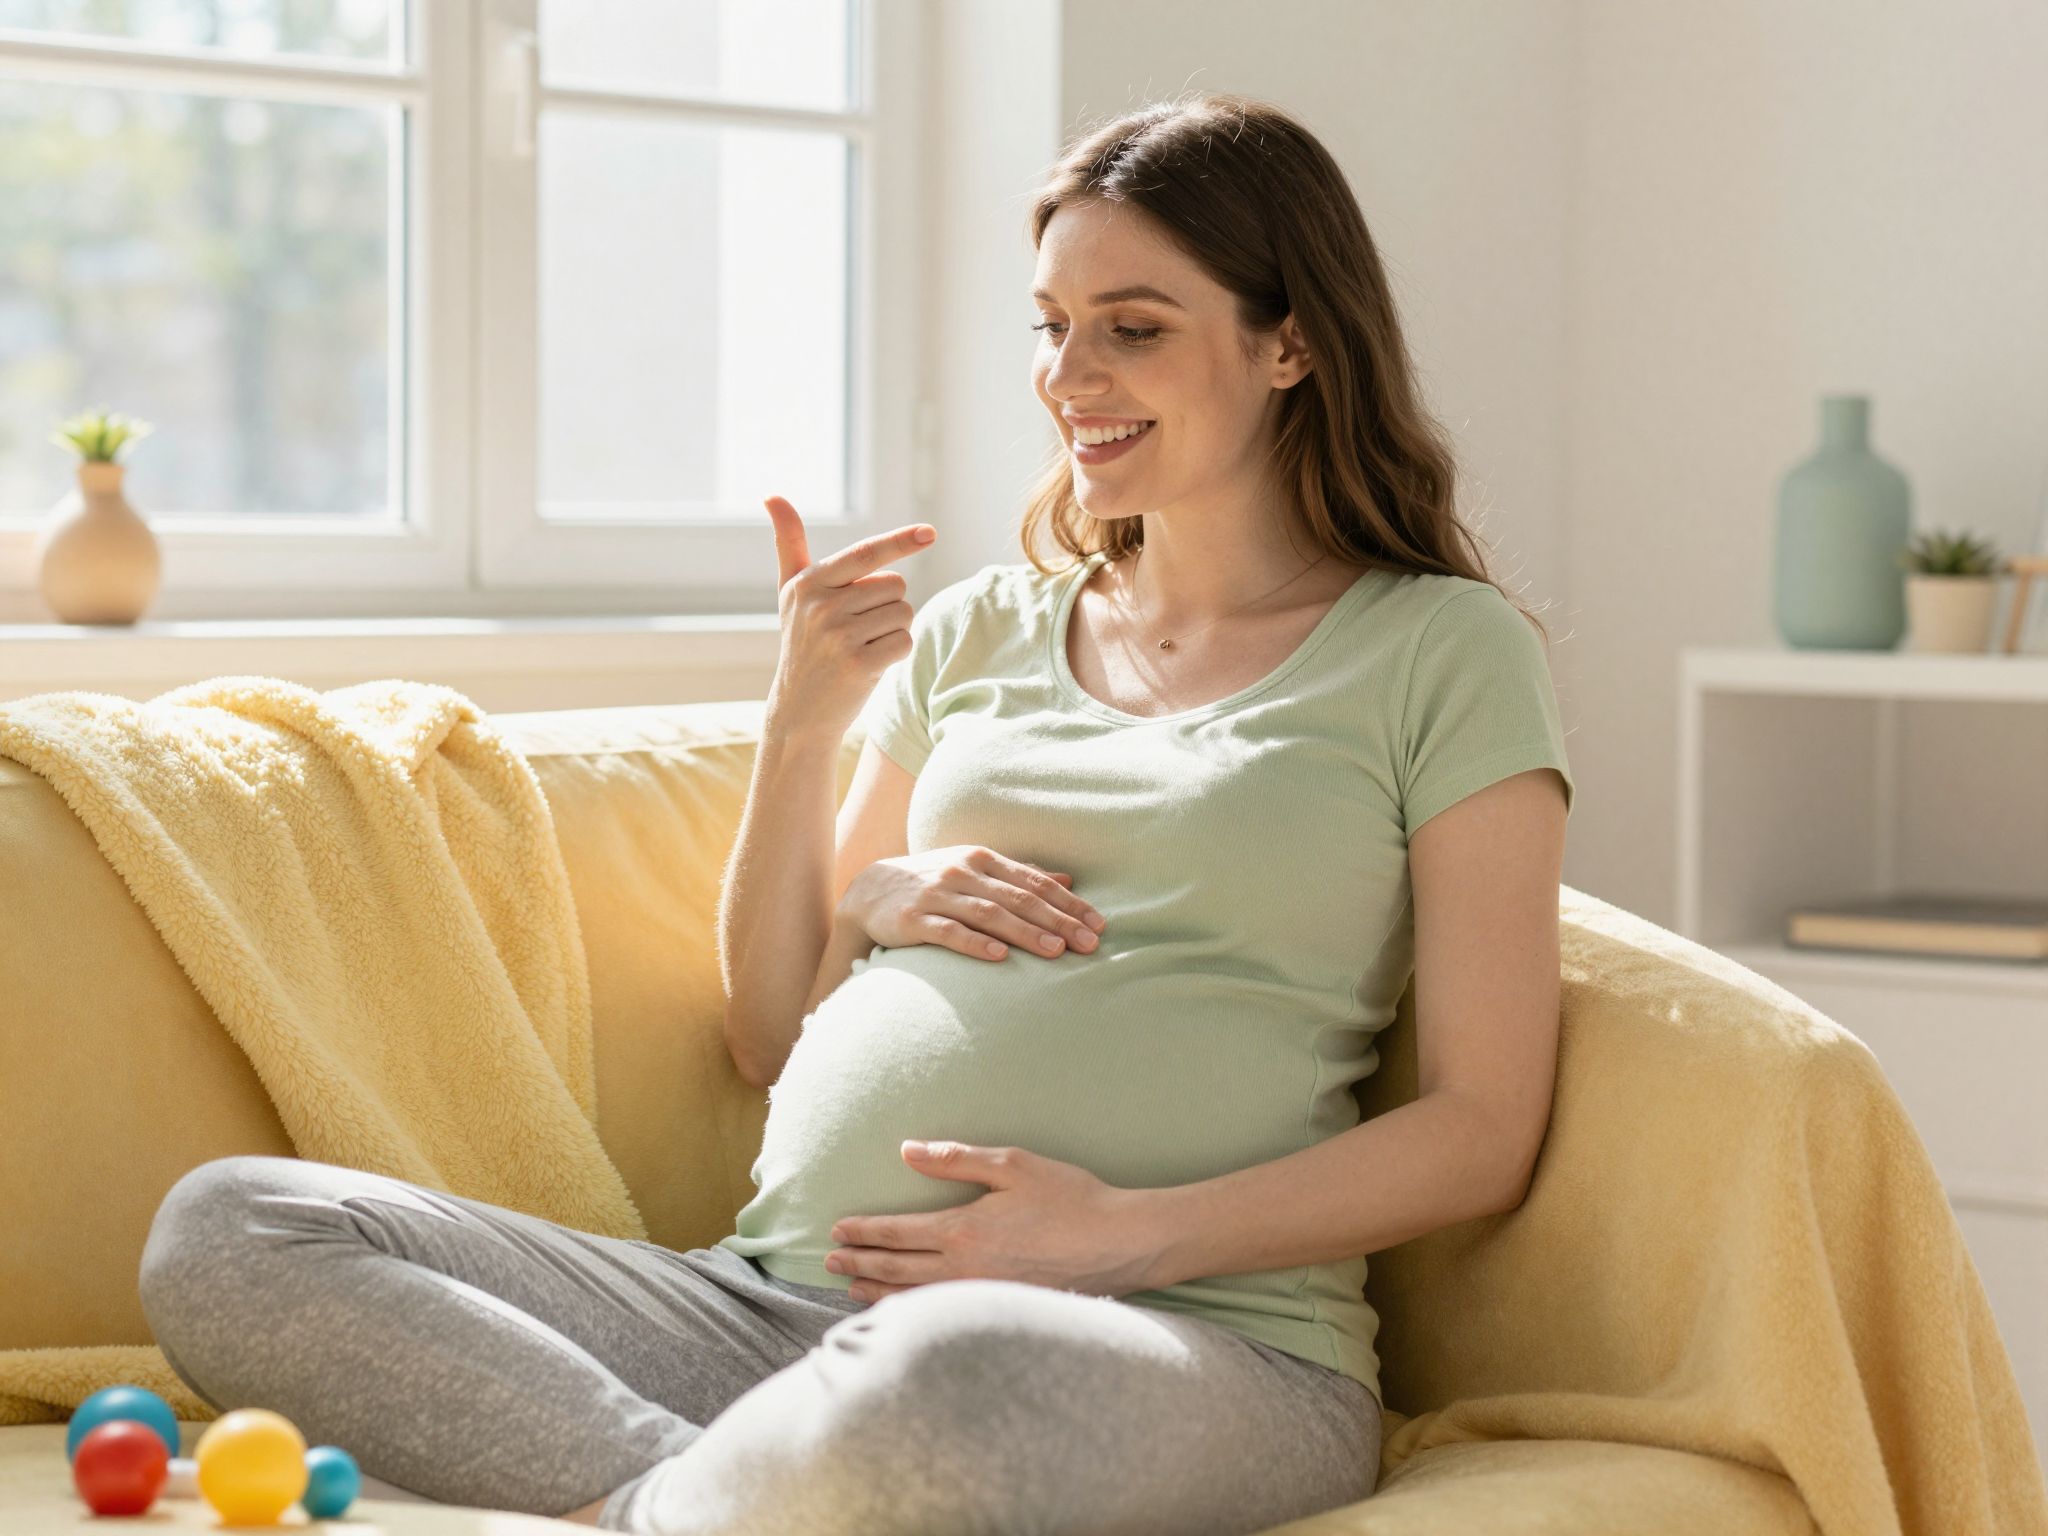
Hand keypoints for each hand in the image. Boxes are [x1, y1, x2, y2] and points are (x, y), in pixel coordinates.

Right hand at [761, 495, 936, 742]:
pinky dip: (896, 652)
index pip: (865, 554)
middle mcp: (821, 606)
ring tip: (863, 646)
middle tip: (858, 629)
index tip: (930, 532)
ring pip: (903, 613)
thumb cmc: (802, 643)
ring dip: (893, 629)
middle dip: (887, 605)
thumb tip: (771, 493)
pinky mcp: (857, 665)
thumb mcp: (791, 593)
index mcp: (810, 583)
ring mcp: (838, 636)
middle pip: (895, 585)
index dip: (900, 541)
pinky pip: (905, 642)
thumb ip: (788, 543)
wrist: (799, 710)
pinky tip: (871, 664)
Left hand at [822, 1141, 1159, 1300]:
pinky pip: (941, 1311)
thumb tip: (908, 1151)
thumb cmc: (1070, 1198)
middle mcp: (965, 1268)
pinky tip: (903, 1308)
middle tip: (830, 1263)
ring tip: (851, 1290)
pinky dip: (911, 1310)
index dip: (864, 1232)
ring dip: (878, 1291)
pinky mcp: (999, 1307)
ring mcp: (981, 1294)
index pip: (898, 1233)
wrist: (1119, 1244)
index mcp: (964, 1229)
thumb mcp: (1013, 1164)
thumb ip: (956, 1158)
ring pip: (915, 1297)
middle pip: (897, 1268)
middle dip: (860, 1264)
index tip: (837, 1231)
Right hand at [839, 846, 1107, 961]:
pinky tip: (999, 956)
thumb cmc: (933, 883)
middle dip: (1058, 921)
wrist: (869, 891)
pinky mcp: (914, 920)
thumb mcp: (975, 871)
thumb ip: (1018, 875)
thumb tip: (1067, 881)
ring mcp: (938, 895)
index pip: (1034, 881)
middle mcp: (962, 873)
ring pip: (990, 913)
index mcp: (982, 859)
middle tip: (1089, 942)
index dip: (1069, 903)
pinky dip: (976, 943)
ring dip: (1026, 932)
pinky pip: (949, 931)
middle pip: (1019, 898)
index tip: (1098, 923)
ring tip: (1056, 951)